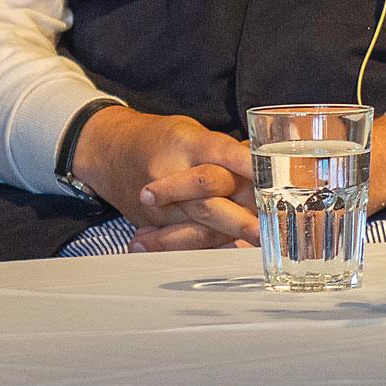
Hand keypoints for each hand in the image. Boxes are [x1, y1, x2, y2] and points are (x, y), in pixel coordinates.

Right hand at [71, 106, 258, 250]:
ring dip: (231, 235)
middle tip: (270, 226)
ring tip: (261, 244)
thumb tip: (275, 165)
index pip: (224, 154)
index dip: (249, 164)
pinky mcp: (155, 222)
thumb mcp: (195, 132)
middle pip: (210, 194)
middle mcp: (174, 171)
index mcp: (189, 143)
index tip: (275, 177)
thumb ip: (231, 151)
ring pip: (200, 222)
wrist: (109, 151)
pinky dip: (211, 246)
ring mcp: (164, 201)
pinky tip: (239, 253)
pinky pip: (185, 238)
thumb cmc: (164, 138)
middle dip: (241, 214)